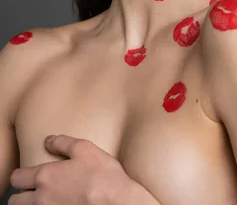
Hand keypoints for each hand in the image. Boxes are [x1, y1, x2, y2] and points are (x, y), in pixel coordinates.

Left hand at [9, 134, 155, 204]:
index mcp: (46, 176)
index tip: (27, 175)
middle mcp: (42, 198)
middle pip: (15, 201)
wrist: (117, 203)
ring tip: (42, 199)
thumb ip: (63, 142)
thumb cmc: (103, 176)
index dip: (20, 175)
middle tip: (31, 190)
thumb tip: (49, 140)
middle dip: (21, 194)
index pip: (17, 178)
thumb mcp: (85, 149)